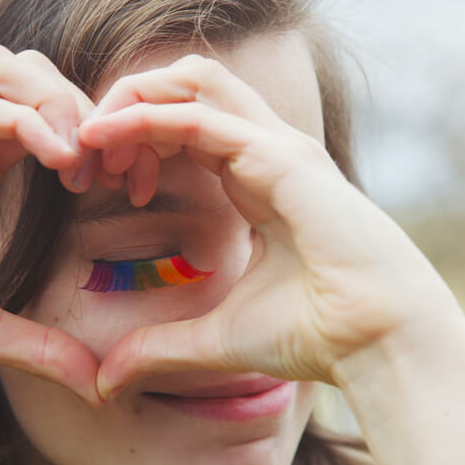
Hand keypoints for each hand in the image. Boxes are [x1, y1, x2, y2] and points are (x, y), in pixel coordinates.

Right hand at [0, 45, 100, 400]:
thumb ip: (35, 346)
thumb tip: (96, 385)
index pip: (48, 116)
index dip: (96, 138)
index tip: (129, 185)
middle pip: (33, 72)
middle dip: (84, 107)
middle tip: (113, 166)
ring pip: (1, 68)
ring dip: (53, 100)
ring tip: (80, 158)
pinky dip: (19, 118)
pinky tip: (54, 159)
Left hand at [80, 54, 464, 397]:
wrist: (380, 344)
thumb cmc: (316, 335)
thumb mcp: (214, 339)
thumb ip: (158, 349)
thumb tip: (106, 383)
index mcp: (255, 178)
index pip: (183, 124)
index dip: (132, 140)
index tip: (96, 184)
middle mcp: (266, 151)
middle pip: (184, 85)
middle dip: (123, 106)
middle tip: (83, 155)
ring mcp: (277, 147)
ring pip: (190, 81)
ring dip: (129, 101)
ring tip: (87, 141)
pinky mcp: (281, 158)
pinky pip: (198, 117)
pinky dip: (144, 119)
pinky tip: (102, 140)